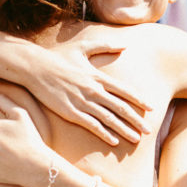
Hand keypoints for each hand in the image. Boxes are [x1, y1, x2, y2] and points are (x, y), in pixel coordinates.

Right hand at [31, 40, 151, 145]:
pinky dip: (104, 134)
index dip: (139, 100)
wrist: (35, 68)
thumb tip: (125, 44)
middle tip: (149, 130)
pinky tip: (113, 141)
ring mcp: (82, 102)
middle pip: (120, 108)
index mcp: (98, 77)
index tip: (151, 108)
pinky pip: (91, 125)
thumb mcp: (83, 47)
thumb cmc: (58, 57)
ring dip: (124, 130)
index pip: (124, 91)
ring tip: (136, 139)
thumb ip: (105, 45)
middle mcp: (93, 90)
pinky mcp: (70, 112)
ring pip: (109, 119)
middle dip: (136, 120)